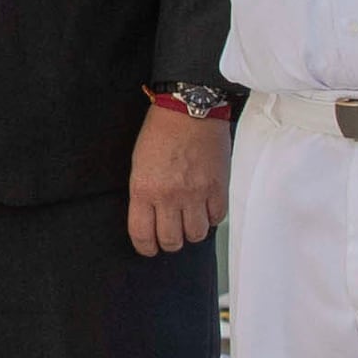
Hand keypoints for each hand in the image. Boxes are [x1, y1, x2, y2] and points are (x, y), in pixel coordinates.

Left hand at [127, 104, 229, 257]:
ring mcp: (196, 193)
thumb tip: (150, 218)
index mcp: (145, 190)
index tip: (149, 247)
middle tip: (171, 234)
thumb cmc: (160, 132)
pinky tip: (206, 208)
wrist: (189, 110)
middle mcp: (170, 196)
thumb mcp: (138, 164)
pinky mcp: (218, 187)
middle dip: (169, 242)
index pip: (143, 235)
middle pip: (172, 240)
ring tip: (189, 221)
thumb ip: (144, 194)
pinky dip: (211, 218)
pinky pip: (217, 218)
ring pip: (197, 235)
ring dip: (192, 232)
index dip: (146, 247)